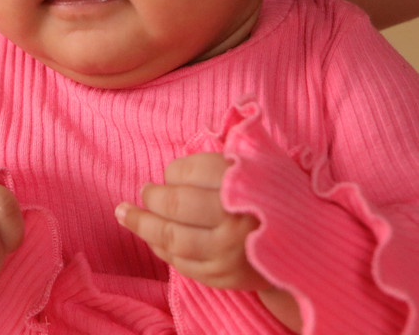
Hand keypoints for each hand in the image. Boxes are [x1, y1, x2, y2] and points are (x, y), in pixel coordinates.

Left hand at [116, 152, 265, 290]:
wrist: (312, 246)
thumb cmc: (274, 196)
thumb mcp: (258, 164)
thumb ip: (219, 159)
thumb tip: (175, 166)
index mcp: (243, 183)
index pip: (188, 172)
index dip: (172, 173)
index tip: (168, 175)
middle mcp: (235, 219)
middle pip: (175, 205)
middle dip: (151, 198)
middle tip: (143, 191)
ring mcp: (229, 252)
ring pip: (172, 238)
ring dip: (143, 224)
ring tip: (125, 213)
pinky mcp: (225, 277)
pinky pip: (182, 263)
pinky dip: (161, 249)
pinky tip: (151, 238)